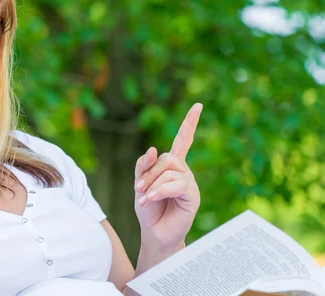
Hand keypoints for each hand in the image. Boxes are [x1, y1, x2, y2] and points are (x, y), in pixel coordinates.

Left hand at [134, 103, 202, 250]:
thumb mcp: (139, 183)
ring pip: (170, 171)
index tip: (198, 105)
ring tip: (145, 199)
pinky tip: (150, 199)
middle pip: (166, 157)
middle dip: (149, 173)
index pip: (183, 140)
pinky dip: (160, 191)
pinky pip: (176, 185)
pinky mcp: (192, 196)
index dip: (189, 123)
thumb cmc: (147, 208)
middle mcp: (183, 171)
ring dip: (152, 185)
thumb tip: (152, 148)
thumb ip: (143, 166)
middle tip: (139, 190)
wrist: (154, 232)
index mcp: (172, 165)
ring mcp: (189, 182)